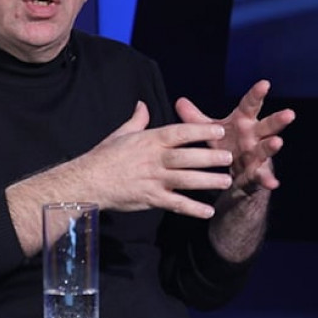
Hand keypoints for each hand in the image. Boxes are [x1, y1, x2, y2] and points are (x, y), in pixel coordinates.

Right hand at [72, 101, 233, 218]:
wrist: (87, 182)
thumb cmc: (104, 156)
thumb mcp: (120, 133)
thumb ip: (137, 120)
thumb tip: (143, 105)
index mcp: (149, 140)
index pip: (179, 132)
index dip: (200, 130)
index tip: (219, 129)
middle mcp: (154, 159)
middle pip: (187, 157)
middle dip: (210, 157)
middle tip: (230, 157)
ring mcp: (153, 179)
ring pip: (185, 180)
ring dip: (207, 181)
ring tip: (226, 181)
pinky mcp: (150, 198)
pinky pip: (175, 204)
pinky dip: (192, 209)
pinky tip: (208, 212)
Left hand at [175, 80, 294, 192]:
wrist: (233, 176)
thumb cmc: (225, 146)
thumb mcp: (210, 131)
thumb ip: (196, 119)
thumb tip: (179, 101)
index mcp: (243, 122)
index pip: (251, 105)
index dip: (257, 94)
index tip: (265, 83)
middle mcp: (254, 136)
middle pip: (268, 125)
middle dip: (278, 120)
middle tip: (289, 113)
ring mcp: (257, 155)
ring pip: (267, 148)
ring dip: (273, 146)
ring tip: (277, 142)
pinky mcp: (257, 173)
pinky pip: (262, 176)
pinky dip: (268, 179)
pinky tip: (273, 183)